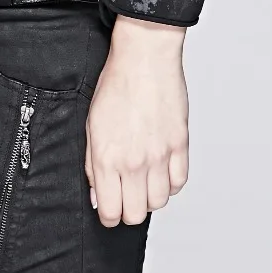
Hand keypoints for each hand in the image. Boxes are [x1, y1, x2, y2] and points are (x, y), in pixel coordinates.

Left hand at [84, 14, 188, 226]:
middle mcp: (134, 162)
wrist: (144, 58)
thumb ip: (92, 165)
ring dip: (151, 196)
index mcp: (107, 158)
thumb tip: (98, 196)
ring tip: (144, 181)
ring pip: (160, 202)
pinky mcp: (180, 145)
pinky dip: (171, 182)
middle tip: (126, 195)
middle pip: (136, 214)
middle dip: (128, 209)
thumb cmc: (116, 85)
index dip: (109, 215)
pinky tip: (162, 170)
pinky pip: (179, 182)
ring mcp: (160, 155)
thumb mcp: (91, 125)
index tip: (109, 208)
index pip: (111, 212)